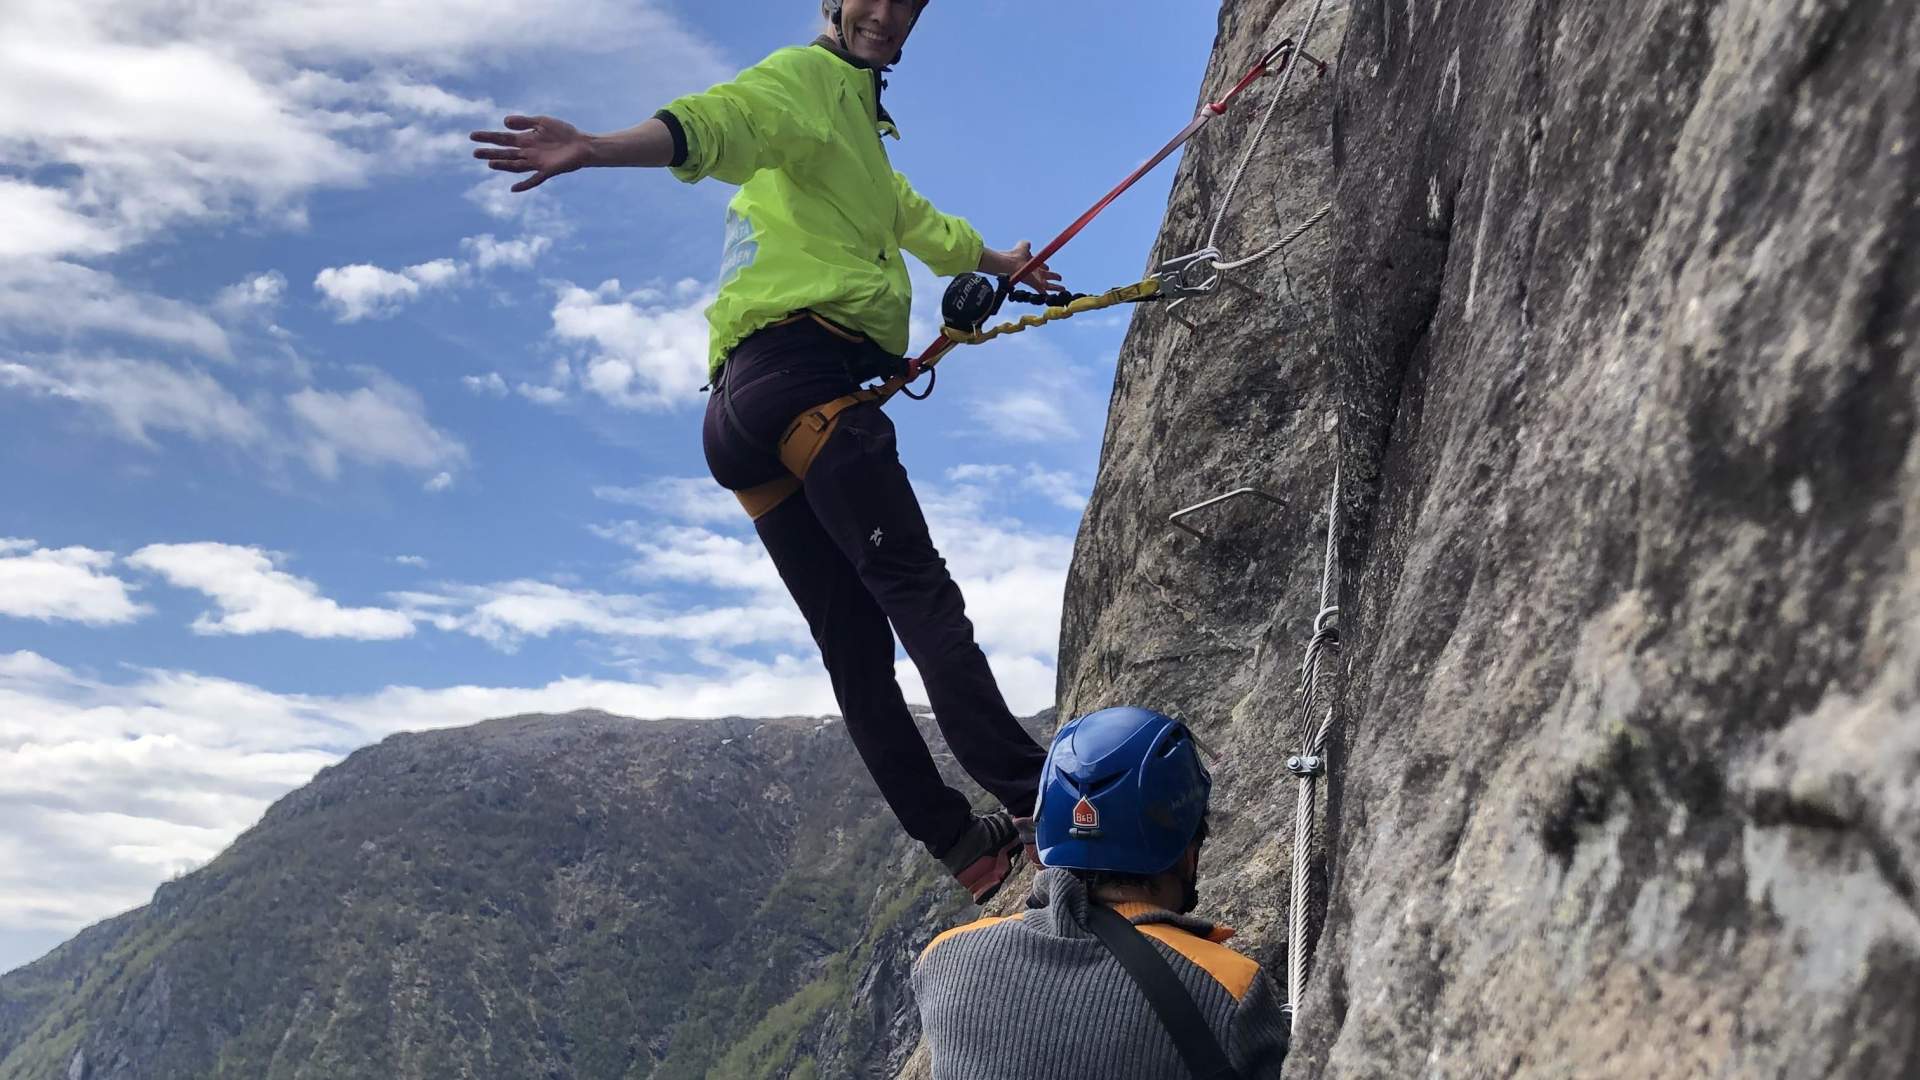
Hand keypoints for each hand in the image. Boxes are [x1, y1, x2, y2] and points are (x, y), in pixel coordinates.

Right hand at [470, 115, 592, 192]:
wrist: (582, 144)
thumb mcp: (542, 122)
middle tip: (474, 153)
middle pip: (505, 153)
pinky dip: (524, 185)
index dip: (488, 137)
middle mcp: (528, 152)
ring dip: (503, 165)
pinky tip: (514, 189)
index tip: (472, 136)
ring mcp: (536, 163)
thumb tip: (504, 122)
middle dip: (490, 152)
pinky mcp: (547, 171)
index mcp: (525, 139)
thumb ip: (524, 121)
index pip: (502, 138)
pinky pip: (534, 180)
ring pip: (515, 165)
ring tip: (490, 163)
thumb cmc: (563, 132)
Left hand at [984, 241, 1062, 293]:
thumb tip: (1028, 243)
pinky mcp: (1036, 285)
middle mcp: (1035, 273)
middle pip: (1047, 276)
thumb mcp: (1023, 247)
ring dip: (1056, 287)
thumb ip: (1026, 245)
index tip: (1048, 268)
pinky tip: (1053, 299)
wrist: (1010, 263)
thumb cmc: (1015, 255)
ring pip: (1048, 286)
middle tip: (1060, 279)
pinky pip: (1044, 292)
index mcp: (1033, 264)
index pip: (1041, 267)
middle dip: (1054, 277)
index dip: (1045, 267)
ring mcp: (1036, 280)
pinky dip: (1048, 296)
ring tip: (1063, 290)